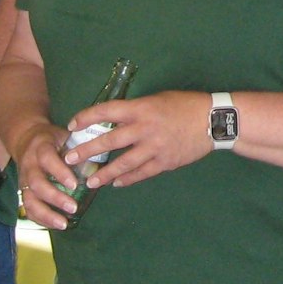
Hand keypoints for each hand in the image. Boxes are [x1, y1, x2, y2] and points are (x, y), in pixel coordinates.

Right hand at [7, 121, 80, 229]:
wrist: (25, 138)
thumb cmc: (52, 139)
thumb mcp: (65, 136)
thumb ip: (81, 149)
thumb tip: (105, 168)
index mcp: (41, 148)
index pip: (47, 159)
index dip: (60, 172)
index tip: (75, 184)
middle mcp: (29, 165)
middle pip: (37, 183)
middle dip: (55, 198)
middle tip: (73, 207)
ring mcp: (24, 179)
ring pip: (29, 199)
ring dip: (46, 214)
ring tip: (64, 224)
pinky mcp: (23, 191)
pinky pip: (27, 208)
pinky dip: (40, 219)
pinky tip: (55, 225)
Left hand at [66, 91, 213, 188]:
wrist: (213, 120)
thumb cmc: (185, 105)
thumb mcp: (158, 99)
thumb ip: (137, 110)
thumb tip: (115, 120)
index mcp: (142, 108)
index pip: (107, 111)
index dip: (87, 118)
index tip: (71, 125)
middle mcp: (145, 128)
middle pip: (110, 140)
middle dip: (87, 150)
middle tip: (69, 160)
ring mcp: (155, 148)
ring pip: (123, 163)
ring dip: (104, 173)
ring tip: (90, 181)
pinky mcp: (165, 162)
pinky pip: (142, 173)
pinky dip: (128, 179)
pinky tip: (117, 184)